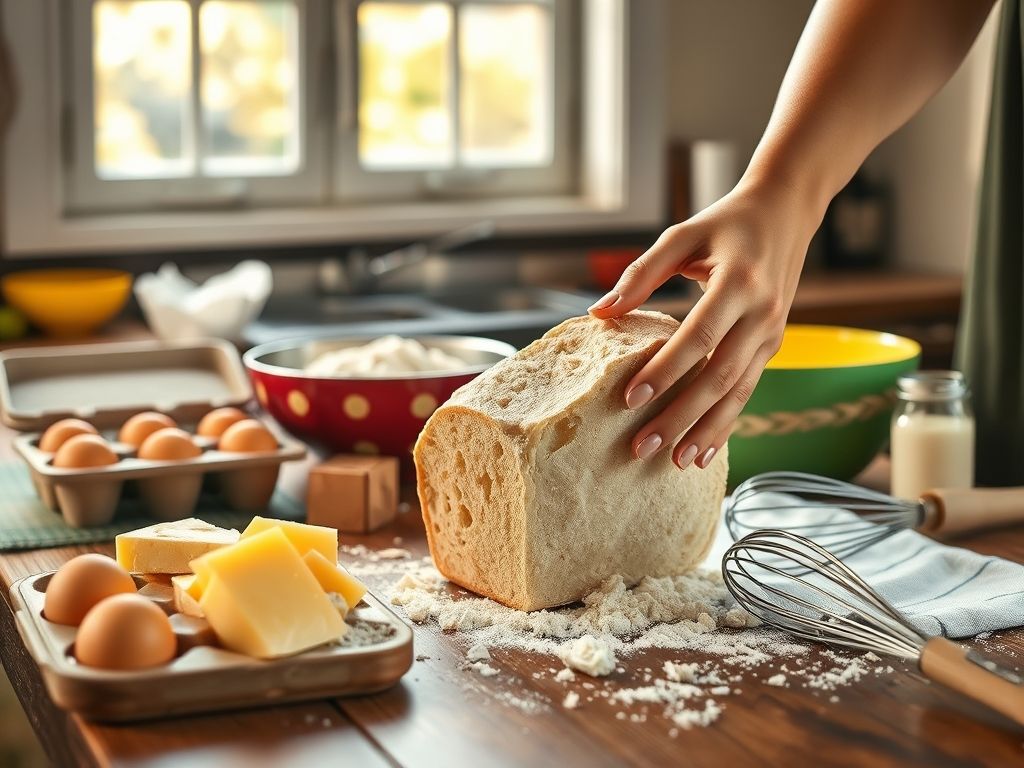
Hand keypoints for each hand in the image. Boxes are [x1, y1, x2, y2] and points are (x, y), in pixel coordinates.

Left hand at [588, 179, 818, 468]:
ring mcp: (772, 334)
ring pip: (737, 392)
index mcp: (739, 283)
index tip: (630, 400)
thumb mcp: (682, 236)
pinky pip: (747, 390)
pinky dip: (726, 423)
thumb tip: (598, 313)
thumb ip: (641, 274)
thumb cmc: (725, 224)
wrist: (786, 211)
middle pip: (718, 376)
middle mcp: (761, 313)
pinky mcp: (772, 346)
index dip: (665, 372)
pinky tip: (703, 450)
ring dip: (706, 430)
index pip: (698, 337)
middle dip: (680, 416)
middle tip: (642, 446)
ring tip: (674, 461)